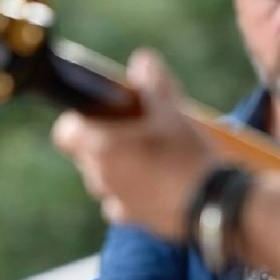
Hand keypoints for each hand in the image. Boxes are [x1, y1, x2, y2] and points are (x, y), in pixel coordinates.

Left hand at [51, 49, 216, 239]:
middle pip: (86, 154)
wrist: (214, 204)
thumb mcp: (173, 110)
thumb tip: (143, 60)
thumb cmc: (187, 153)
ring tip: (150, 155)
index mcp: (100, 147)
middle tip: (133, 130)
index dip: (79, 121)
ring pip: (104, 178)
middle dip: (103, 142)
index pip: (65, 132)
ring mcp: (115, 201)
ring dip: (118, 167)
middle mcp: (99, 176)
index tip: (100, 114)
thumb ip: (153, 81)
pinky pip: (122, 202)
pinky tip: (158, 181)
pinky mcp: (133, 219)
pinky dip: (133, 192)